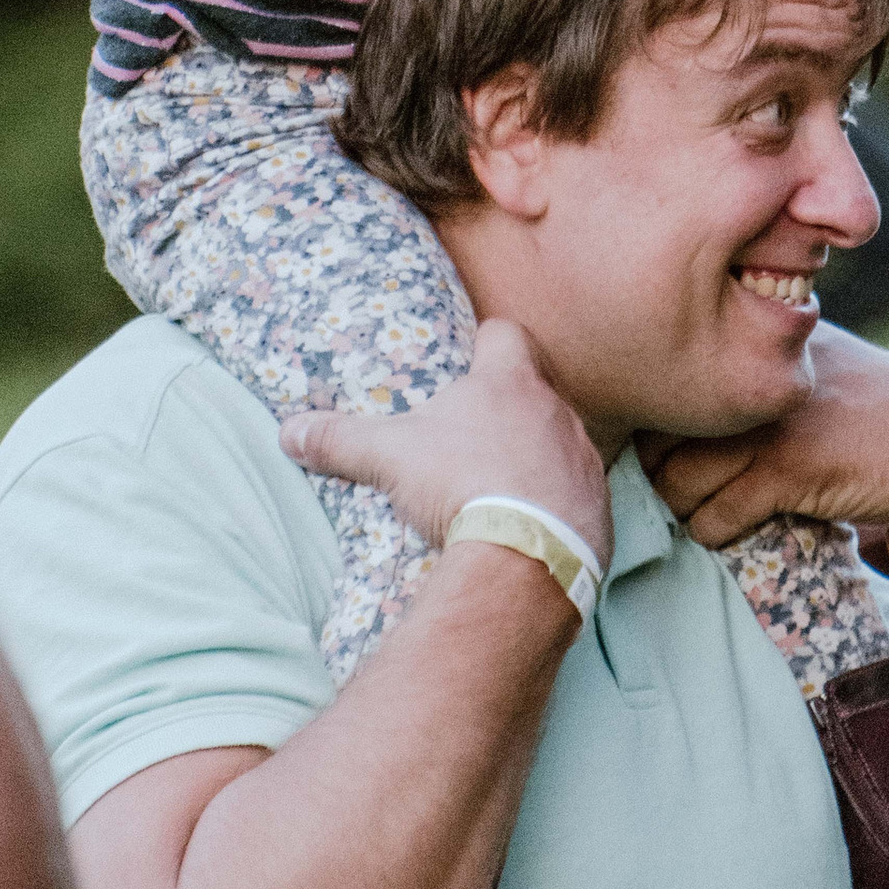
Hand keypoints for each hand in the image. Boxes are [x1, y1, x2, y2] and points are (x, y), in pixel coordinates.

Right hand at [279, 317, 612, 571]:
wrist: (526, 554)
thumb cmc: (460, 485)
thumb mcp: (389, 457)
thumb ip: (340, 439)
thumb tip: (288, 432)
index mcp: (508, 382)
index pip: (505, 334)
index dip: (487, 340)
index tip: (471, 353)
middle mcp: (556, 410)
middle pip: (536, 390)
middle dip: (509, 408)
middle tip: (474, 435)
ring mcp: (584, 458)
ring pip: (561, 442)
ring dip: (537, 457)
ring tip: (501, 487)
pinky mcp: (600, 505)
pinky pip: (580, 493)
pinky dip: (558, 503)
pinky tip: (530, 527)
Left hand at [644, 326, 888, 554]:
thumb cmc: (873, 410)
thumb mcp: (815, 363)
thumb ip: (761, 366)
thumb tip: (689, 388)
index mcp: (759, 342)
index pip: (674, 382)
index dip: (661, 423)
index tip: (667, 446)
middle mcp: (757, 377)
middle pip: (662, 434)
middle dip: (660, 469)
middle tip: (677, 485)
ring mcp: (771, 423)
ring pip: (678, 481)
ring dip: (682, 507)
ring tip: (701, 509)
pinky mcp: (788, 470)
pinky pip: (716, 515)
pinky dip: (712, 530)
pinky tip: (726, 527)